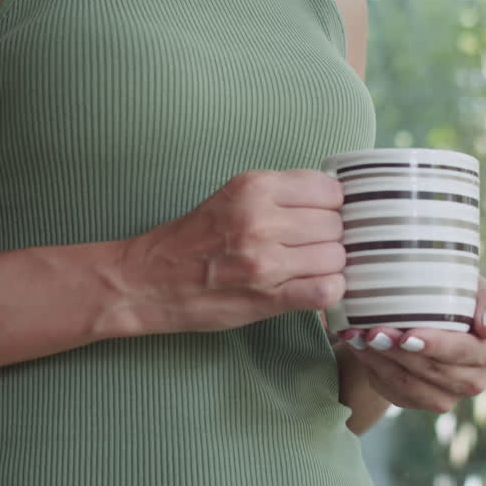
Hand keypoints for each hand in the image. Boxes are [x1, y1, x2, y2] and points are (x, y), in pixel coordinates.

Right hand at [117, 169, 346, 333]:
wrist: (148, 280)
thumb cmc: (193, 239)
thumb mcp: (234, 196)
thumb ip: (280, 195)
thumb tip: (336, 202)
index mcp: (255, 187)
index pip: (329, 190)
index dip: (330, 206)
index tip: (319, 217)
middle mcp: (261, 220)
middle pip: (336, 224)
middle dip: (330, 237)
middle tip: (309, 248)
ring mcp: (265, 261)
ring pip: (337, 257)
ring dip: (329, 266)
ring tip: (306, 269)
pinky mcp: (267, 298)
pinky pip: (326, 291)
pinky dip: (329, 291)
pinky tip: (313, 288)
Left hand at [338, 277, 485, 412]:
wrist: (422, 312)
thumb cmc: (452, 293)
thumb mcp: (471, 287)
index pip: (464, 352)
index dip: (436, 346)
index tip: (407, 335)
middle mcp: (473, 379)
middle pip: (432, 370)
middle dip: (399, 352)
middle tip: (372, 332)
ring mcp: (446, 395)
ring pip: (409, 383)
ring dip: (380, 360)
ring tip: (358, 337)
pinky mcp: (418, 401)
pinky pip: (393, 390)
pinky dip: (372, 367)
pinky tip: (357, 346)